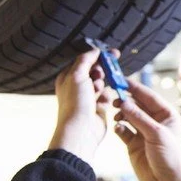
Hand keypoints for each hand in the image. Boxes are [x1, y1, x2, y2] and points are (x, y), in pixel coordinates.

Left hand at [49, 48, 115, 163]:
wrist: (81, 130)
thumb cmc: (75, 103)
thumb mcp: (77, 75)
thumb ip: (86, 60)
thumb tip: (95, 50)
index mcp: (68, 78)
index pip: (85, 61)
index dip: (98, 56)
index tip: (112, 54)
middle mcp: (77, 87)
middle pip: (96, 72)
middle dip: (102, 72)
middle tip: (106, 73)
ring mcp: (88, 98)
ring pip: (103, 84)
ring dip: (103, 87)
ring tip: (97, 93)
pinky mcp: (98, 107)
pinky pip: (107, 97)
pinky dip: (106, 99)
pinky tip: (101, 104)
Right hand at [113, 79, 180, 180]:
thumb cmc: (169, 157)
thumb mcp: (156, 134)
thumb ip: (139, 118)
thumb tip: (124, 103)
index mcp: (166, 115)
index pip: (149, 96)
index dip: (135, 88)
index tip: (122, 80)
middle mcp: (155, 121)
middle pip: (137, 105)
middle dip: (126, 100)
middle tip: (114, 97)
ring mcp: (143, 132)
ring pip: (129, 116)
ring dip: (121, 113)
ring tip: (116, 113)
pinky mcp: (133, 143)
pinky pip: (123, 130)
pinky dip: (119, 127)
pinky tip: (117, 127)